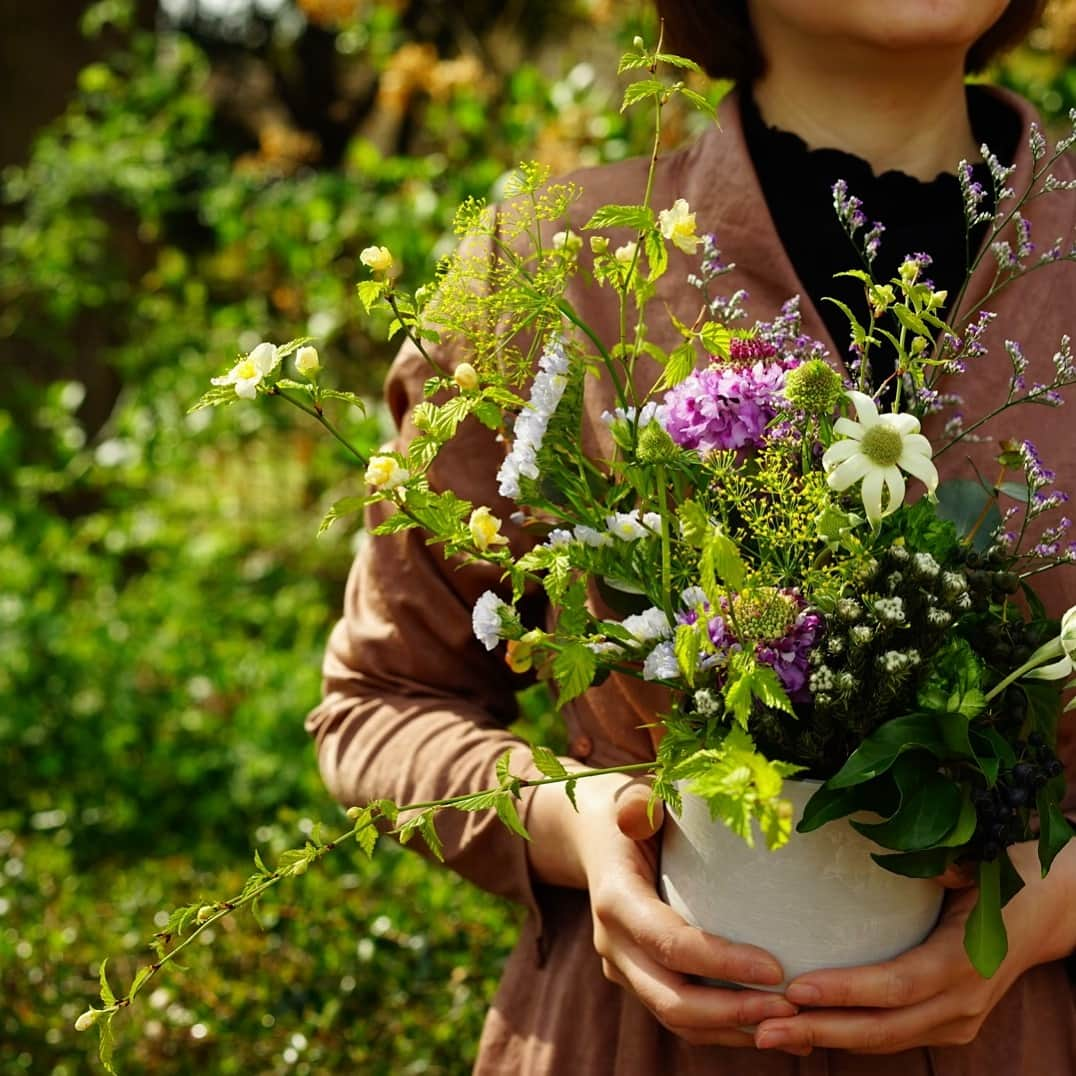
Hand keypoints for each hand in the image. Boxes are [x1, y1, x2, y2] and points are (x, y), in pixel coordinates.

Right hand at [558, 774, 800, 1046]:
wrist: (593, 836)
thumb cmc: (628, 810)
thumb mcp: (632, 796)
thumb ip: (638, 802)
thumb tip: (641, 813)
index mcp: (614, 899)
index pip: (667, 943)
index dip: (720, 963)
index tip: (776, 968)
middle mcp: (613, 944)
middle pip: (671, 1000)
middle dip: (734, 1013)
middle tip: (793, 1009)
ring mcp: (623, 968)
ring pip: (676, 1020)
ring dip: (733, 1029)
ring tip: (791, 1023)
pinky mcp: (638, 980)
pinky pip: (679, 1018)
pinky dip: (722, 1027)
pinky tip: (767, 1021)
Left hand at [752, 840, 1075, 1054]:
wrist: (1054, 907)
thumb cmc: (1010, 871)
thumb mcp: (981, 858)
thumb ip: (940, 858)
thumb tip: (888, 845)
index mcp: (964, 960)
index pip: (897, 984)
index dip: (846, 991)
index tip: (795, 988)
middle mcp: (961, 1001)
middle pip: (883, 1026)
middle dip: (819, 1030)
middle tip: (762, 1027)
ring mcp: (956, 1018)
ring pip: (884, 1038)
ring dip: (825, 1036)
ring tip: (767, 1031)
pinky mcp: (946, 1021)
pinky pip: (891, 1033)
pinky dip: (846, 1032)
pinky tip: (802, 1025)